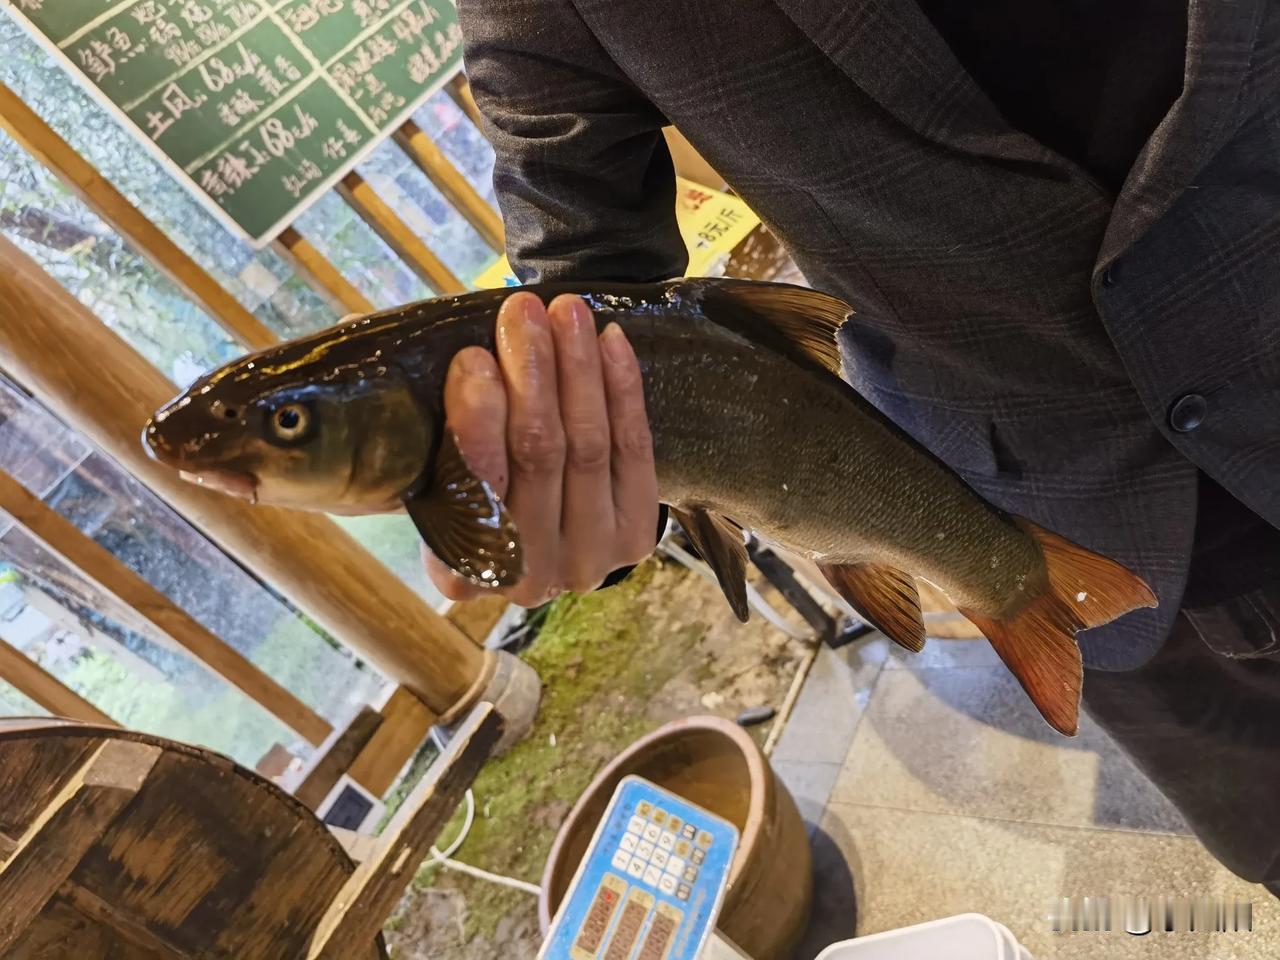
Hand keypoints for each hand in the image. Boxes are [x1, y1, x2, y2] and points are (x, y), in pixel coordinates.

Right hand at [425, 292, 659, 605]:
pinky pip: (634, 450)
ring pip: (588, 447)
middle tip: (522, 311)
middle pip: (537, 457)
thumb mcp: (434, 466)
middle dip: (530, 374)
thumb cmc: (471, 475)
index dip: (477, 421)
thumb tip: (457, 363)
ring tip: (566, 311)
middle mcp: (527, 581)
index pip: (473, 489)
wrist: (534, 513)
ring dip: (577, 370)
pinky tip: (610, 341)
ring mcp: (589, 561)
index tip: (474, 357)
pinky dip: (622, 389)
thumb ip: (439, 432)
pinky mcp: (636, 534)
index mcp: (460, 574)